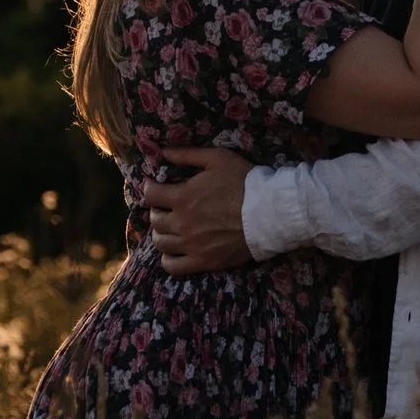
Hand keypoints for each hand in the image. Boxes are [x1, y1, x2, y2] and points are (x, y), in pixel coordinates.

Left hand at [145, 147, 255, 273]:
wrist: (269, 212)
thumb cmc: (244, 182)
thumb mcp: (217, 158)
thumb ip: (187, 155)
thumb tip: (163, 152)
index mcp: (182, 197)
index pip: (150, 195)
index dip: (149, 188)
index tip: (153, 186)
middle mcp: (181, 223)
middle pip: (154, 220)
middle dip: (157, 210)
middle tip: (166, 207)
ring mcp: (191, 245)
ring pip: (160, 243)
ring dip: (160, 233)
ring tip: (170, 228)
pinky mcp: (203, 261)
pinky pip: (173, 266)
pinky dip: (168, 259)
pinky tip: (174, 251)